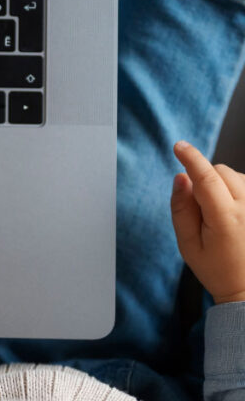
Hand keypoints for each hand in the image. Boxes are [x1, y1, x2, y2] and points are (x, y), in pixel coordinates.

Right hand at [171, 141, 244, 303]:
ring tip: (218, 212)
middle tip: (200, 205)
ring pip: (236, 176)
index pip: (207, 179)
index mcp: (226, 219)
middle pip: (222, 172)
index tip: (179, 146)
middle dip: (205, 178)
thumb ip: (181, 209)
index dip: (191, 158)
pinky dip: (235, 190)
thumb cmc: (217, 269)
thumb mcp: (187, 244)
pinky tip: (232, 211)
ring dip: (222, 184)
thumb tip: (181, 179)